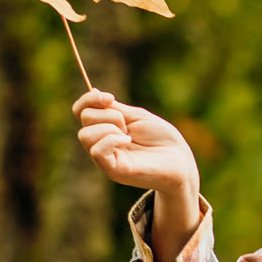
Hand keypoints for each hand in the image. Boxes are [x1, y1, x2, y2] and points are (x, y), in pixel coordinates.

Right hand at [74, 89, 199, 197]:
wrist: (180, 160)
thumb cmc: (162, 139)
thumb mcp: (136, 116)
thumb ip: (114, 108)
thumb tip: (93, 91)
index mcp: (105, 128)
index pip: (81, 111)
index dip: (89, 99)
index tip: (109, 97)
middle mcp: (101, 142)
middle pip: (84, 118)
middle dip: (108, 115)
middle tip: (129, 126)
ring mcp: (105, 158)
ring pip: (86, 135)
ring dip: (110, 128)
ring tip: (129, 136)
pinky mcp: (113, 170)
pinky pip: (97, 151)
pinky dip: (111, 141)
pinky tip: (128, 141)